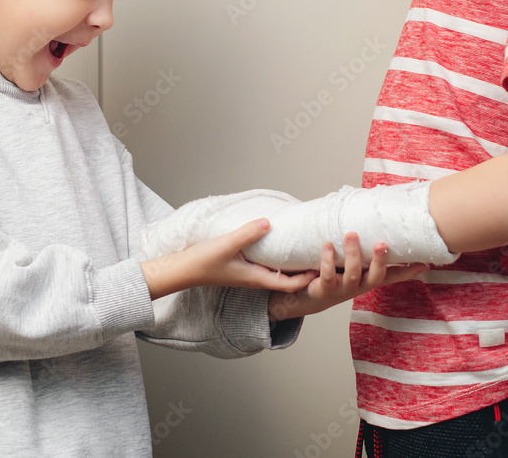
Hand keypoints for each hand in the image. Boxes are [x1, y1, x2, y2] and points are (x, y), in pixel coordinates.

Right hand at [140, 218, 317, 299]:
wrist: (183, 269)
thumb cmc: (203, 262)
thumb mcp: (227, 244)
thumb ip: (248, 233)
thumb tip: (269, 222)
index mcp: (257, 279)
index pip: (291, 285)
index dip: (310, 278)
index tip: (325, 267)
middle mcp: (256, 278)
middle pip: (289, 280)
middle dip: (307, 271)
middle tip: (323, 257)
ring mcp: (250, 273)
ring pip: (279, 272)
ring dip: (294, 265)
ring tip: (308, 249)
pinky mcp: (242, 266)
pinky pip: (267, 265)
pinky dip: (279, 259)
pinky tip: (280, 244)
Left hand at [267, 232, 425, 321]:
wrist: (310, 294)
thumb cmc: (336, 271)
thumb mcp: (353, 261)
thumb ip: (364, 247)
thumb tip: (374, 218)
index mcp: (370, 278)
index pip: (393, 276)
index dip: (408, 271)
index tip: (424, 263)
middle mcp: (360, 285)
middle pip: (376, 276)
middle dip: (380, 260)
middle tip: (382, 243)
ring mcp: (343, 289)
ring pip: (353, 273)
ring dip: (353, 254)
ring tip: (351, 234)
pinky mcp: (325, 289)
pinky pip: (328, 275)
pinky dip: (328, 260)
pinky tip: (327, 245)